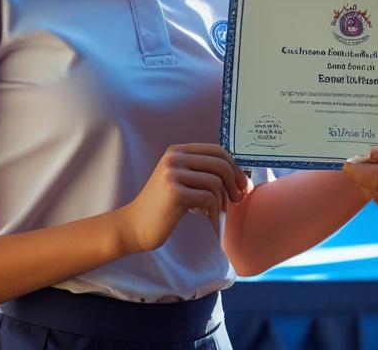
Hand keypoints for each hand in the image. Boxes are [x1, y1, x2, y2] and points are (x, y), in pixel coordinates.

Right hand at [119, 143, 249, 252]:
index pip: (217, 150)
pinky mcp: (174, 192)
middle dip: (235, 183)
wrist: (134, 226)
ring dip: (222, 200)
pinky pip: (208, 198)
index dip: (235, 167)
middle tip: (238, 199)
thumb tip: (239, 175)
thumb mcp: (181, 181)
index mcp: (177, 151)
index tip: (242, 185)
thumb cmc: (163, 207)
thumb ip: (202, 172)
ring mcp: (172, 173)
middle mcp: (174, 158)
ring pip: (215, 182)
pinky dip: (213, 210)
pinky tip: (206, 217)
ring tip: (217, 210)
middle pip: (220, 164)